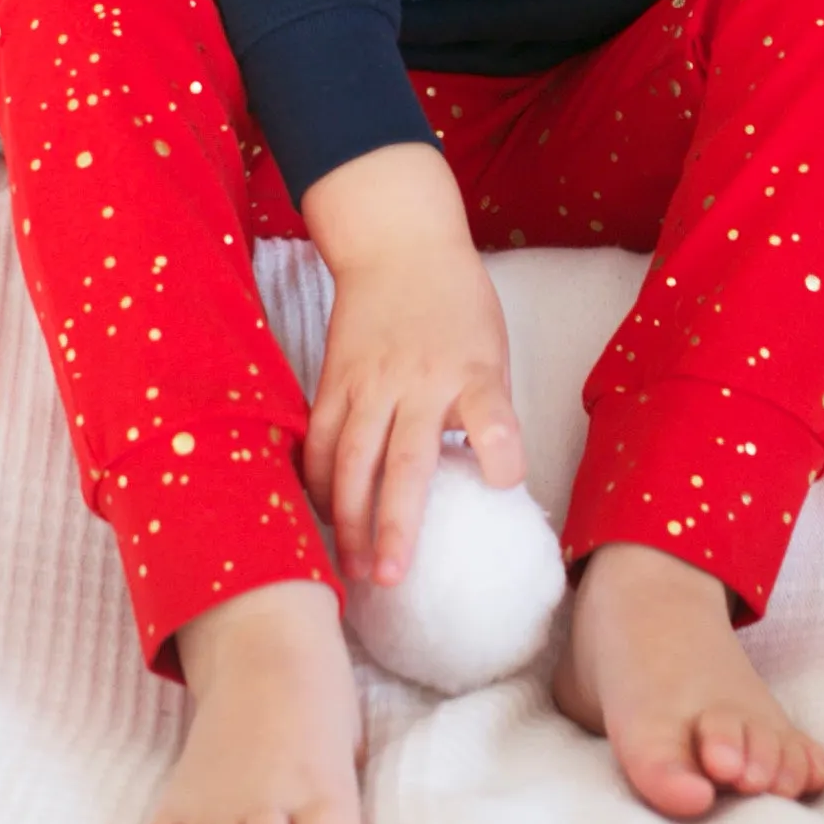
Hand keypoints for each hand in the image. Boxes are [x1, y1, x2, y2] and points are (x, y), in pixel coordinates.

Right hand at [297, 143, 524, 584]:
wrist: (400, 245)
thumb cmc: (458, 305)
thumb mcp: (491, 348)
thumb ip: (485, 409)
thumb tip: (487, 482)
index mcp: (473, 369)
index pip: (492, 412)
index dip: (500, 448)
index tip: (504, 483)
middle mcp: (420, 379)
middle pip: (404, 460)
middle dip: (396, 523)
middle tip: (392, 577)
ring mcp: (370, 381)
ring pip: (351, 460)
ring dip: (349, 519)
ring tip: (353, 568)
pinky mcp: (333, 380)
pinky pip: (320, 441)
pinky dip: (319, 483)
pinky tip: (321, 518)